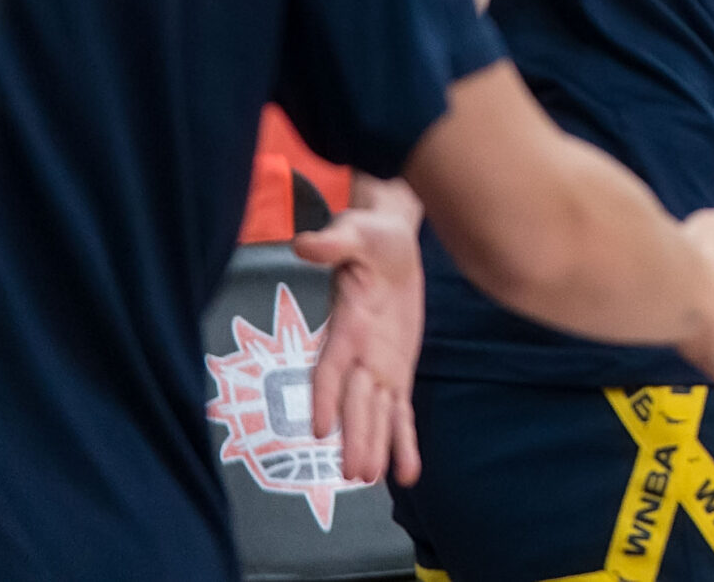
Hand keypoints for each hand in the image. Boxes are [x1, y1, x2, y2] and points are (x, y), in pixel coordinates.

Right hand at [295, 207, 425, 487]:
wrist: (391, 241)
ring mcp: (376, 366)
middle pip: (353, 402)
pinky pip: (400, 410)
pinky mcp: (398, 370)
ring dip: (374, 446)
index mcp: (346, 327)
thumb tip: (305, 243)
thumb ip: (333, 242)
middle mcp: (357, 354)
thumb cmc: (369, 237)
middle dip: (354, 435)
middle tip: (353, 474)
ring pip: (375, 414)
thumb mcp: (355, 233)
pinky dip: (404, 439)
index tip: (319, 429)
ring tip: (371, 480)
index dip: (324, 397)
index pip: (330, 368)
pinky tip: (408, 472)